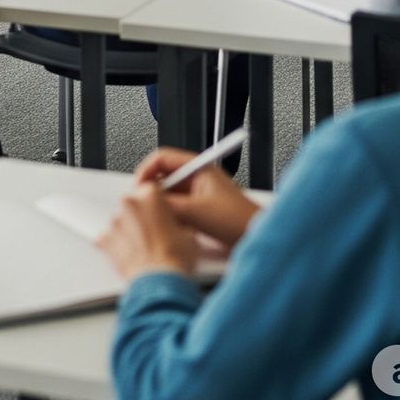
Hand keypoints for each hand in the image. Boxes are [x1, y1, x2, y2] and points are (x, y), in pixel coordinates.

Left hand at [97, 184, 199, 280]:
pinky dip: (117, 245)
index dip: (158, 204)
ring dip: (130, 232)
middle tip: (154, 234)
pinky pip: (109, 239)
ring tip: (144, 249)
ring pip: (122, 222)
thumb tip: (176, 226)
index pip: (152, 190)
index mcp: (150, 197)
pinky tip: (131, 256)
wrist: (161, 283)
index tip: (161, 214)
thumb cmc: (176, 259)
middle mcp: (129, 204)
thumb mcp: (189, 235)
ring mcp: (115, 221)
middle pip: (134, 204)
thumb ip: (177, 222)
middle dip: (142, 216)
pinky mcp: (104, 239)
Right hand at [132, 148, 260, 249]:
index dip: (146, 171)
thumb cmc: (241, 221)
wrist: (261, 241)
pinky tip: (174, 229)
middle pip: (163, 178)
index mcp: (199, 167)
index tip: (138, 187)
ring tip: (163, 220)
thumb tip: (146, 201)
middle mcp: (197, 179)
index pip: (162, 158)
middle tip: (146, 206)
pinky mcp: (200, 212)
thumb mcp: (198, 212)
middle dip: (154, 192)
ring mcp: (198, 195)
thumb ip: (169, 205)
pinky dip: (172, 219)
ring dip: (164, 208)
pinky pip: (177, 211)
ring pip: (169, 196)